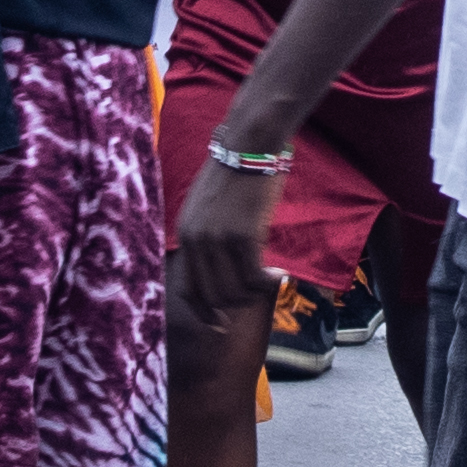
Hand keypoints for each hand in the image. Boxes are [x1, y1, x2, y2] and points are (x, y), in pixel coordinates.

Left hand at [173, 156, 277, 320]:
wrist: (250, 143)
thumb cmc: (237, 171)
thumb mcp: (209, 205)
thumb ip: (209, 236)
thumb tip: (223, 269)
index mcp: (185, 234)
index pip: (188, 289)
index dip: (204, 312)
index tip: (220, 323)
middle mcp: (195, 241)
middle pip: (213, 296)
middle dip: (235, 305)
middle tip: (256, 298)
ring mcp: (217, 240)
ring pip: (235, 291)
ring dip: (255, 293)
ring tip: (271, 281)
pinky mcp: (242, 236)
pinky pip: (254, 277)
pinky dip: (269, 282)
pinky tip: (281, 275)